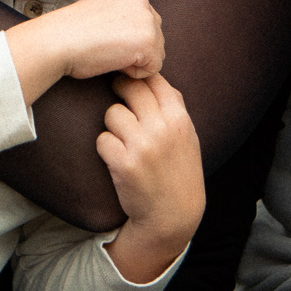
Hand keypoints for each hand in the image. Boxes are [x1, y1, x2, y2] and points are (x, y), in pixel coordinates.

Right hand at [3, 0, 165, 100]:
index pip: (144, 24)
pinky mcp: (149, 41)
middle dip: (134, 50)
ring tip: (107, 53)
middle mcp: (141, 1)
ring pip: (156, 53)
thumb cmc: (68, 34)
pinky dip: (133, 73)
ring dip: (134, 61)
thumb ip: (119, 19)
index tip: (103, 40)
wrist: (57, 40)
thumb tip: (130, 38)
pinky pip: (152, 69)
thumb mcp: (99, 14)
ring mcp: (147, 20)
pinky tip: (112, 62)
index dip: (126, 40)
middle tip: (104, 48)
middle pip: (155, 38)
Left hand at [95, 74, 203, 282]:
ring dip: (112, 125)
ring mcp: (143, 146)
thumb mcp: (188, 137)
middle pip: (130, 88)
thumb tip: (153, 75)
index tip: (130, 79)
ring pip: (112, 114)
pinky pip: (102, 139)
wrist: (173, 215)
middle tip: (116, 96)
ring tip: (122, 140)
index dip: (139, 76)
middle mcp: (163, 129)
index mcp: (180, 119)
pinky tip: (116, 158)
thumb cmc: (179, 172)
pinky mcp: (124, 164)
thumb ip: (174, 107)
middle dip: (119, 89)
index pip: (155, 79)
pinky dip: (106, 148)